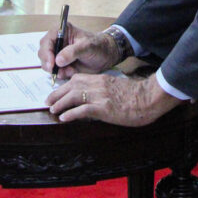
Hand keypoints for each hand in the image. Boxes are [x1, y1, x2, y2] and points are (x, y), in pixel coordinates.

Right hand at [38, 23, 118, 79]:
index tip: (52, 64)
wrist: (106, 56)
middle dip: (49, 64)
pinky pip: (55, 72)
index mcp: (61, 31)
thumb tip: (58, 60)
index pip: (47, 40)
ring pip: (47, 64)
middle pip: (43, 53)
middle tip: (56, 71)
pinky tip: (72, 72)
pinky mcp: (60, 64)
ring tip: (70, 70)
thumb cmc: (98, 46)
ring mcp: (57, 53)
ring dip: (56, 70)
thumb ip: (73, 52)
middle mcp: (56, 41)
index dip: (46, 52)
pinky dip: (61, 74)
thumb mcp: (87, 46)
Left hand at [45, 72, 182, 124]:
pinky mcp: (103, 108)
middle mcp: (99, 85)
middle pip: (72, 85)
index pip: (78, 79)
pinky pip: (82, 110)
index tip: (57, 92)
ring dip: (60, 103)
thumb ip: (105, 90)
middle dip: (57, 93)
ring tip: (52, 110)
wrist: (149, 98)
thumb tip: (94, 100)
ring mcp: (100, 96)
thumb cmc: (137, 96)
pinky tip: (64, 118)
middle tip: (48, 102)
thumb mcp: (118, 88)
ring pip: (74, 96)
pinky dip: (71, 114)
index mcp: (102, 79)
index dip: (65, 85)